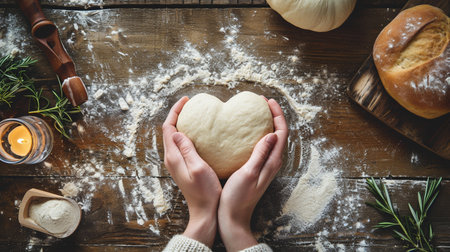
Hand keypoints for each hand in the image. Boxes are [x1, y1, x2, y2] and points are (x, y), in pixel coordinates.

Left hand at [162, 97, 221, 247]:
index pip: (169, 128)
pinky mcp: (182, 166)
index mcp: (173, 157)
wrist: (204, 212)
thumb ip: (187, 150)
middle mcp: (171, 158)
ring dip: (181, 123)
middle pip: (169, 130)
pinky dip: (186, 133)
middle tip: (190, 104)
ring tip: (194, 114)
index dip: (175, 111)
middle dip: (177, 114)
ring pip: (174, 137)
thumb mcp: (198, 168)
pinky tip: (198, 133)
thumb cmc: (205, 192)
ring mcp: (176, 163)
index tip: (186, 101)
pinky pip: (180, 144)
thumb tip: (177, 132)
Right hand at [218, 98, 287, 251]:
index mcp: (272, 162)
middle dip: (273, 116)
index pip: (281, 132)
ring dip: (266, 124)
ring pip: (271, 139)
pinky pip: (262, 146)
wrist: (233, 218)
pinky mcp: (257, 169)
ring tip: (256, 113)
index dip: (277, 115)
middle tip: (261, 103)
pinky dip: (258, 134)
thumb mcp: (248, 173)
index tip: (267, 102)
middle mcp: (272, 163)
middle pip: (278, 134)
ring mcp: (265, 166)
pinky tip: (246, 133)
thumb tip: (272, 134)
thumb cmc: (238, 198)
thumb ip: (260, 154)